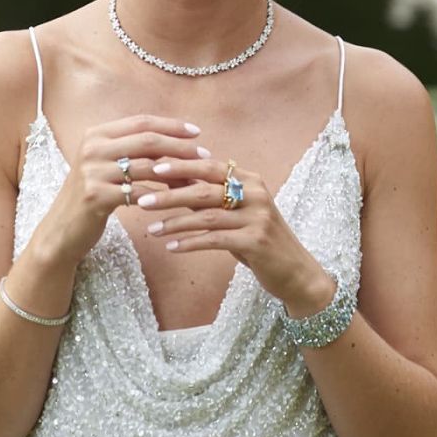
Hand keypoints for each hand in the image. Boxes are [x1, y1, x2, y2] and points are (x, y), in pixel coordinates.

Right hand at [38, 115, 211, 264]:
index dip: (171, 125)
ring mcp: (92, 171)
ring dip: (176, 173)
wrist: (62, 229)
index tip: (196, 132)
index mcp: (96, 134)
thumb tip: (174, 139)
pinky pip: (138, 192)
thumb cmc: (92, 195)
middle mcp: (92, 148)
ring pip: (146, 167)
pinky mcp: (95, 196)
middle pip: (147, 140)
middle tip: (204, 154)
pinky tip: (176, 199)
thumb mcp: (106, 165)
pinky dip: (160, 195)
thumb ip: (131, 149)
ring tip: (196, 180)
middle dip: (180, 147)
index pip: (141, 122)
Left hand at [135, 158, 332, 311]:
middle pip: (204, 190)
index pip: (210, 166)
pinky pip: (214, 240)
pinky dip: (189, 243)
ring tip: (150, 228)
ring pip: (206, 216)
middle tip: (141, 199)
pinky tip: (171, 246)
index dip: (181, 165)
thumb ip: (208, 196)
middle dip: (169, 195)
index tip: (152, 166)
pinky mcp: (255, 241)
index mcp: (251, 180)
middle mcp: (256, 194)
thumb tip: (169, 179)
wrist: (295, 271)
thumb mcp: (236, 213)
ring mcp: (257, 217)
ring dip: (174, 222)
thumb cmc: (258, 239)